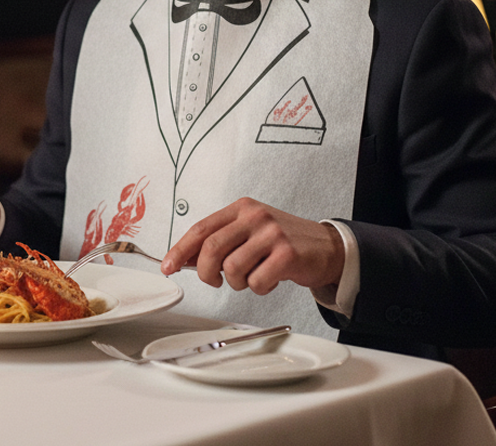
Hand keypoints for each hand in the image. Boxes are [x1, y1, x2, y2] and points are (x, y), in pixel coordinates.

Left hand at [162, 198, 344, 295]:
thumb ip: (220, 242)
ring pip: (233, 269)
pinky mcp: (287, 254)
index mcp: (241, 208)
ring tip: (252, 277)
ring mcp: (272, 234)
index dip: (180, 250)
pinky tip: (269, 279)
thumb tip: (186, 258)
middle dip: (206, 272)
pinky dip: (259, 288)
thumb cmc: (282, 241)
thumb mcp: (248, 232)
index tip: (168, 266)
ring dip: (238, 283)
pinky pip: (256, 281)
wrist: (326, 246)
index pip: (201, 228)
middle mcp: (255, 217)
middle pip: (211, 248)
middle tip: (214, 280)